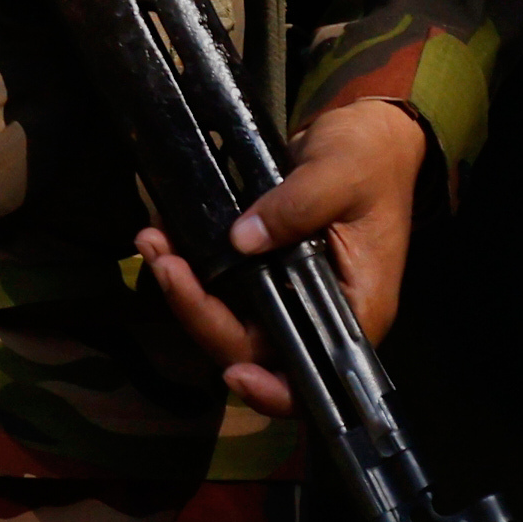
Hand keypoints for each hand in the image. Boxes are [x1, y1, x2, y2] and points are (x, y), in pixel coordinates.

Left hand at [139, 101, 429, 414]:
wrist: (370, 133)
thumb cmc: (369, 157)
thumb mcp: (338, 173)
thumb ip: (295, 206)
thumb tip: (241, 240)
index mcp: (355, 308)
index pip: (313, 374)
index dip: (272, 388)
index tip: (233, 372)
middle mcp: (320, 315)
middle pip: (254, 347)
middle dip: (201, 314)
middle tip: (164, 262)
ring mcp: (291, 295)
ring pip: (230, 320)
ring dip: (186, 292)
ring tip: (152, 243)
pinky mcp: (269, 273)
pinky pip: (225, 289)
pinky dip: (192, 269)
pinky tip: (164, 235)